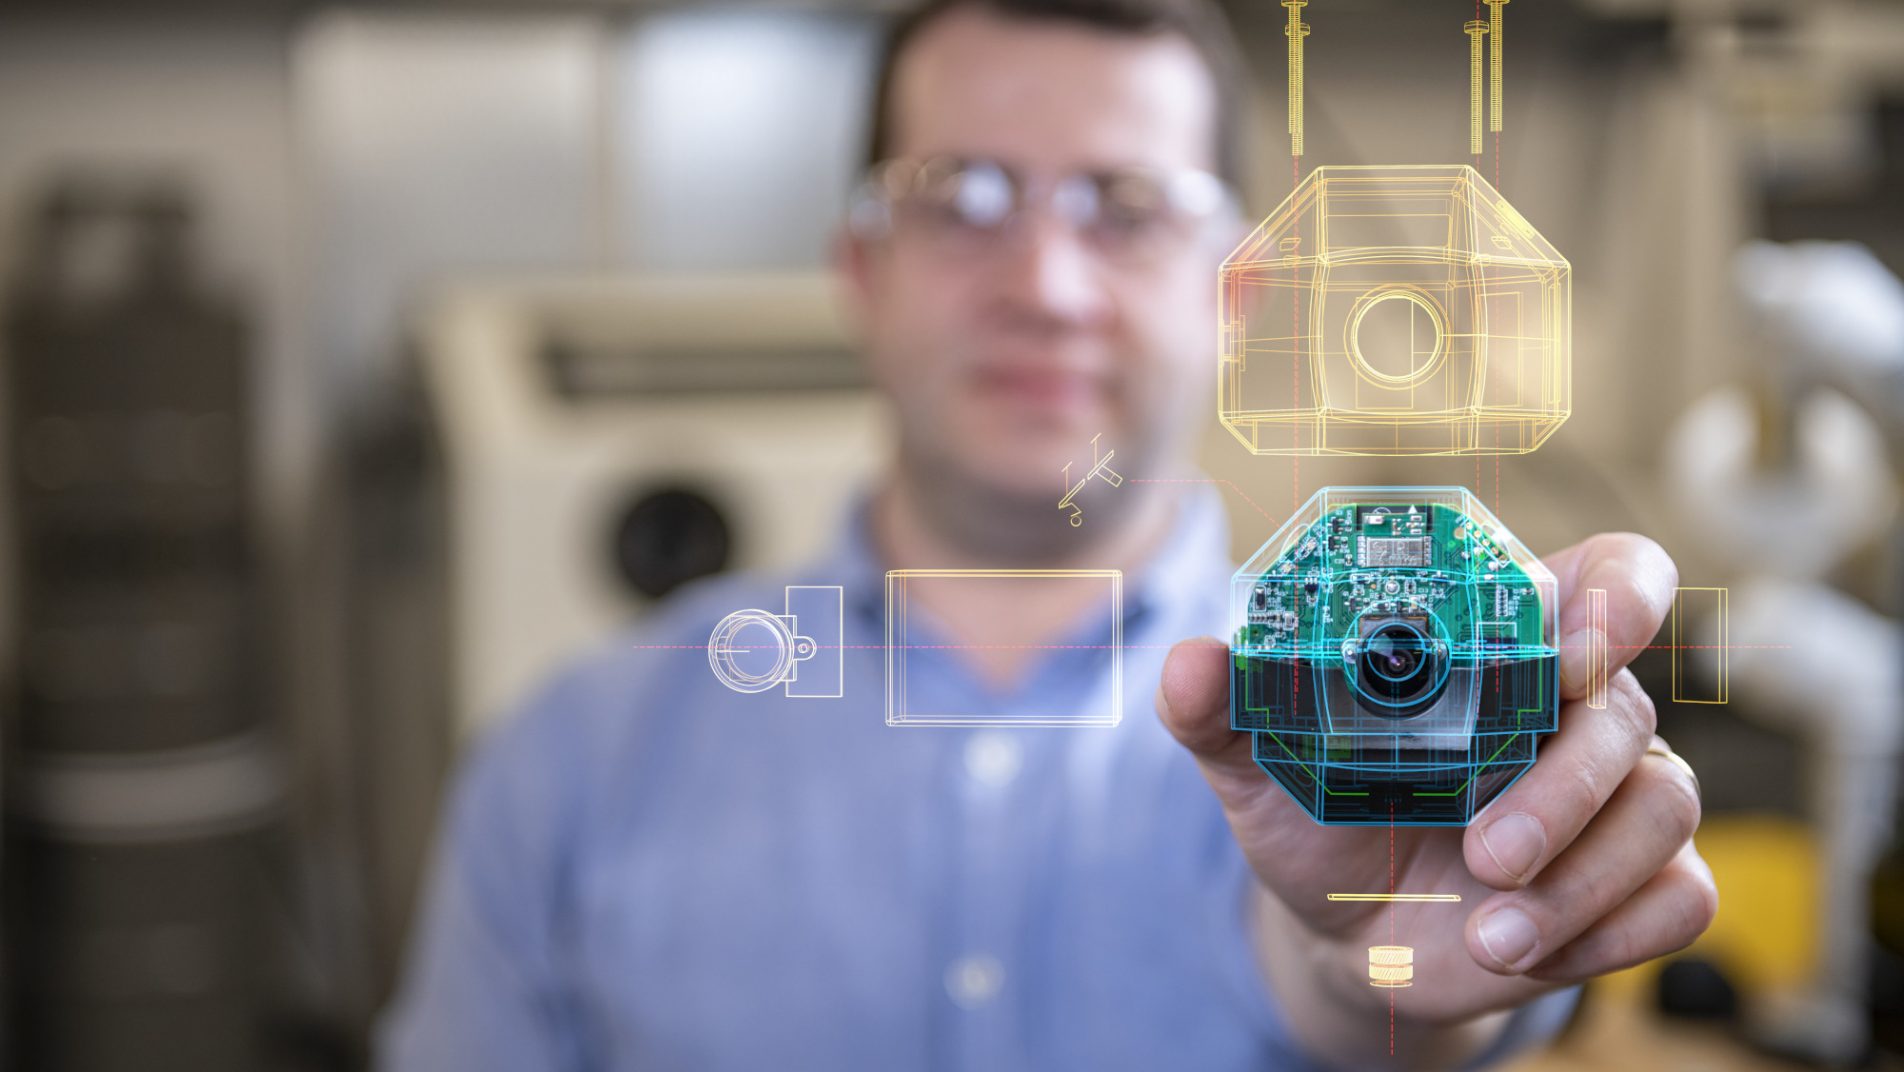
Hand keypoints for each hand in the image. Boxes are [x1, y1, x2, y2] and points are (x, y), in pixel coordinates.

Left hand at [1157, 533, 1716, 1048]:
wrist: (1343, 931)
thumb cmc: (1319, 811)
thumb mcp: (1259, 759)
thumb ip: (1224, 707)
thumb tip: (1190, 665)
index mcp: (1502, 648)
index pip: (1608, 577)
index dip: (1622, 591)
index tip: (1584, 636)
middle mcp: (1574, 710)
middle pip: (1624, 710)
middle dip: (1565, 785)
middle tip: (1486, 848)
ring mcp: (1616, 797)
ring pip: (1664, 807)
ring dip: (1581, 878)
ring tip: (1487, 931)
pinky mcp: (1635, 884)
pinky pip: (1684, 897)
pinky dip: (1614, 930)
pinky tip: (1524, 950)